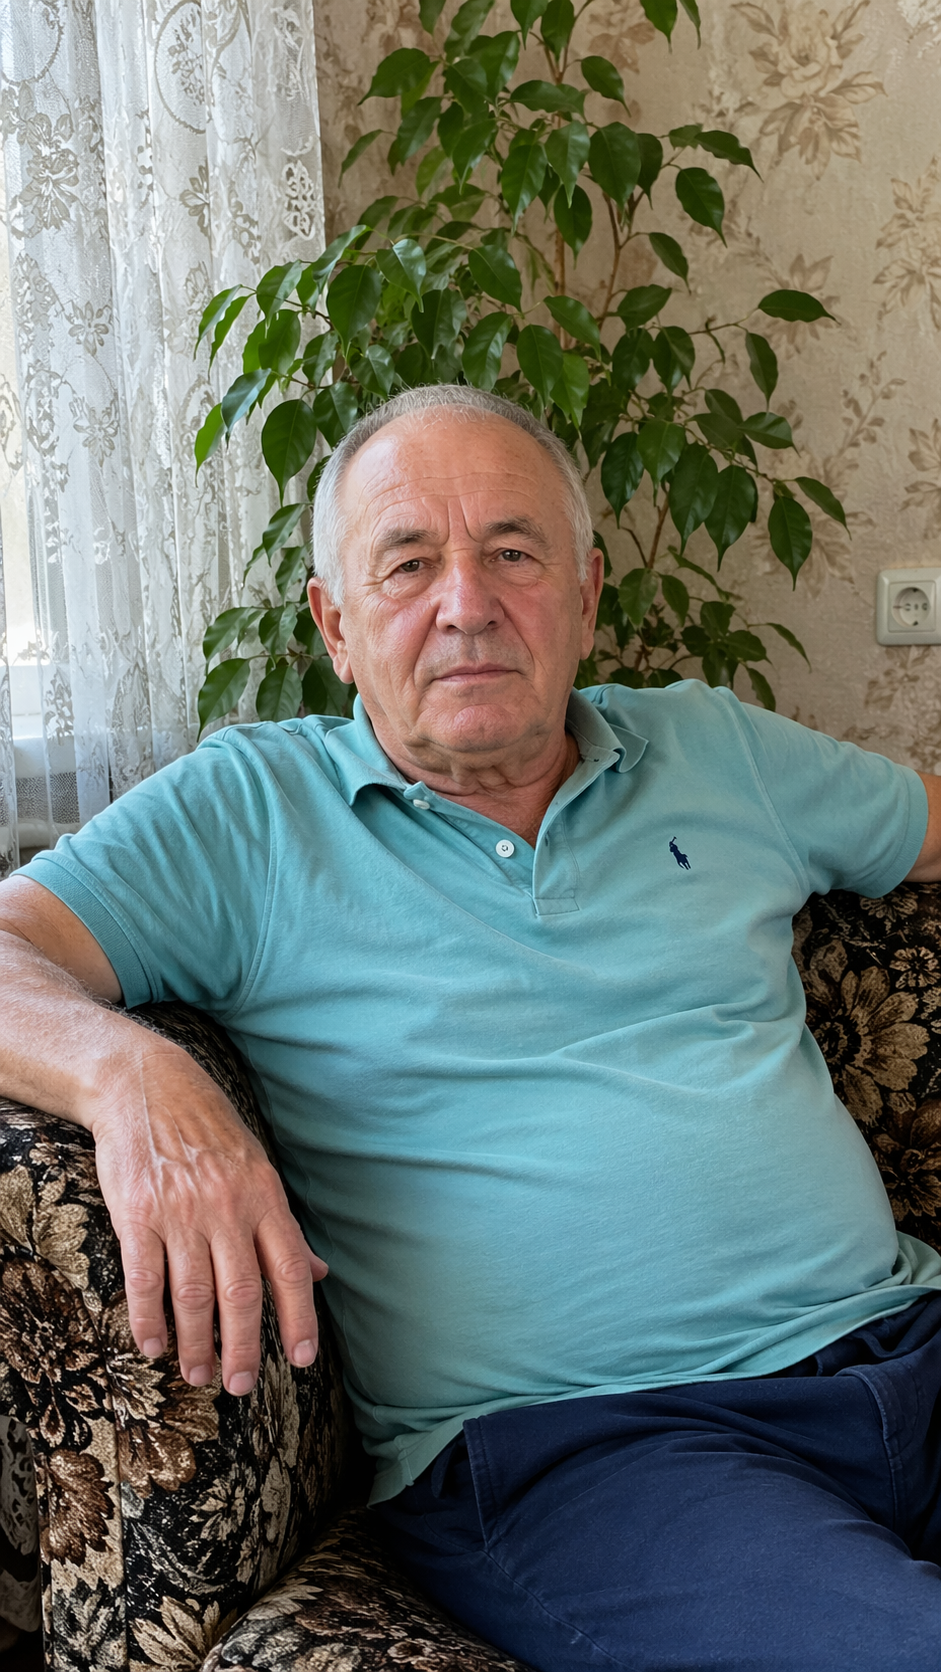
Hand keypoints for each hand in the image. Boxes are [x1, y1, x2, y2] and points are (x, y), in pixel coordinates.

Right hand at [86, 1035, 326, 1393]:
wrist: (146, 1085)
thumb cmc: (208, 1130)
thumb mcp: (257, 1168)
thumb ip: (284, 1226)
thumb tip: (318, 1272)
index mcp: (264, 1197)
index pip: (290, 1269)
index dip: (300, 1318)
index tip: (302, 1360)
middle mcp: (227, 1208)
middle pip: (242, 1294)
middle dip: (243, 1347)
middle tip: (239, 1385)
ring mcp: (180, 1212)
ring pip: (193, 1296)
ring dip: (195, 1343)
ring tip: (197, 1373)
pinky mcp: (137, 1214)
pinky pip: (145, 1280)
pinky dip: (148, 1320)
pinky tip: (152, 1345)